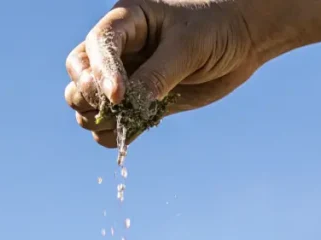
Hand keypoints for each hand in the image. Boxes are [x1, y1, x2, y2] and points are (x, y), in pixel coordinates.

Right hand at [64, 0, 267, 147]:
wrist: (242, 40)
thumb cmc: (217, 28)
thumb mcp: (189, 46)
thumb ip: (158, 74)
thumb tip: (130, 106)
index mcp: (125, 23)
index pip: (96, 46)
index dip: (101, 73)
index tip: (119, 96)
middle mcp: (116, 51)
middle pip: (78, 79)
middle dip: (90, 97)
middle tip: (120, 106)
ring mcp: (123, 79)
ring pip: (84, 106)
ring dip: (100, 120)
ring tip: (132, 118)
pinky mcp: (135, 104)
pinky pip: (106, 129)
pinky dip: (115, 136)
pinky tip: (138, 128)